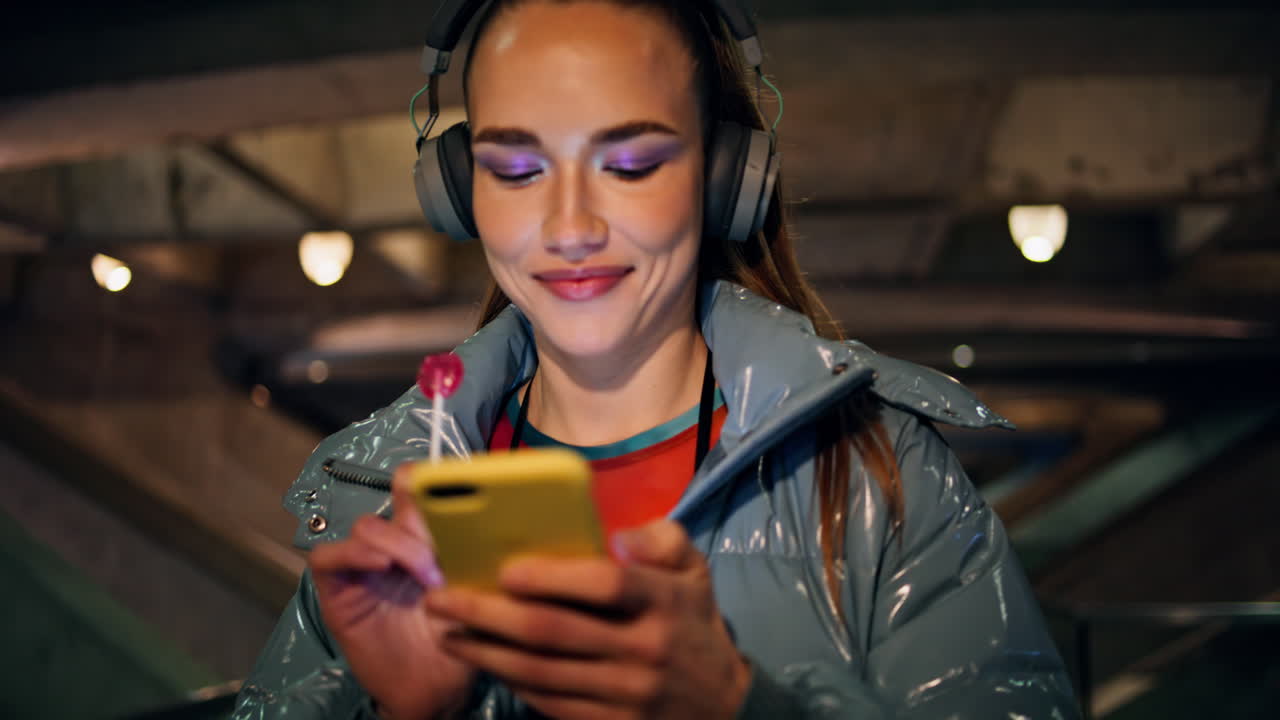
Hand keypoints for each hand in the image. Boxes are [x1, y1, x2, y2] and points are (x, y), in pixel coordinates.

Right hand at [310, 464, 474, 719]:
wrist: (435, 691)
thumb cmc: (458, 643)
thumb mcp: (475, 593)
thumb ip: (474, 556)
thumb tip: (490, 520)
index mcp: (428, 538)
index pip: (420, 490)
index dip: (431, 480)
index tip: (455, 487)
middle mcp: (395, 546)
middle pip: (394, 500)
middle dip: (421, 512)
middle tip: (445, 541)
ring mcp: (364, 566)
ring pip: (367, 526)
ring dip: (397, 543)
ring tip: (426, 572)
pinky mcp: (339, 590)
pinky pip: (328, 557)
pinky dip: (353, 554)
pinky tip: (382, 566)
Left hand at [424, 519, 750, 719]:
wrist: (724, 705)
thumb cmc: (692, 623)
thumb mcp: (694, 571)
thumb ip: (662, 539)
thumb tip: (617, 534)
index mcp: (663, 601)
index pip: (606, 585)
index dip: (554, 577)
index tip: (506, 569)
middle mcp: (644, 648)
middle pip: (555, 631)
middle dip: (488, 614)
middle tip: (441, 599)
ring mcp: (626, 693)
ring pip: (541, 673)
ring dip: (484, 652)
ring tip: (446, 631)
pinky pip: (549, 703)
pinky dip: (510, 681)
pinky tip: (482, 660)